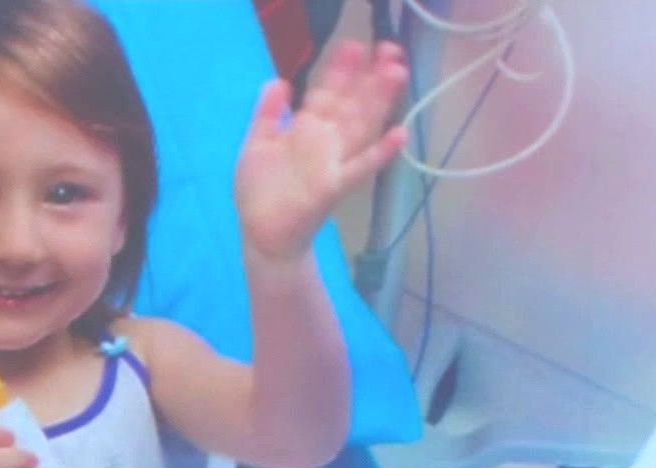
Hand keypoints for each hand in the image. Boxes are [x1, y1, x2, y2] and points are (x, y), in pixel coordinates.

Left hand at [234, 39, 408, 263]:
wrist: (262, 233)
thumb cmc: (259, 191)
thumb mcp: (256, 146)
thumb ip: (268, 115)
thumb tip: (278, 80)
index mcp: (305, 130)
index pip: (327, 94)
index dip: (340, 72)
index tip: (354, 46)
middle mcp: (324, 142)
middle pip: (351, 104)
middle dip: (368, 78)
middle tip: (390, 49)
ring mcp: (332, 163)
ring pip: (360, 126)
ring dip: (379, 102)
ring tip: (397, 74)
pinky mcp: (333, 186)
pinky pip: (360, 167)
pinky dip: (380, 153)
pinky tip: (399, 134)